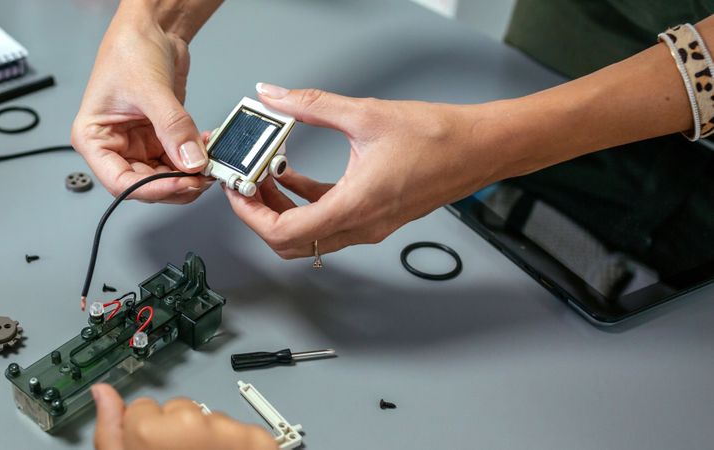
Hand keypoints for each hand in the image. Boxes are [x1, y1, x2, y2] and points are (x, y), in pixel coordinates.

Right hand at [71, 3, 211, 202]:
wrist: (150, 28)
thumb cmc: (129, 49)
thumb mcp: (150, 90)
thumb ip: (172, 128)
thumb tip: (190, 161)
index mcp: (94, 138)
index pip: (120, 182)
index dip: (152, 189)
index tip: (180, 184)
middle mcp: (113, 145)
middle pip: (144, 183)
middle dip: (175, 184)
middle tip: (201, 177)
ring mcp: (137, 142)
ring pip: (164, 176)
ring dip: (188, 174)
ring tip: (208, 163)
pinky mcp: (159, 136)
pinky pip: (178, 159)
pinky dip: (194, 159)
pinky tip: (207, 149)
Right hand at [92, 384, 276, 449]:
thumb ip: (111, 431)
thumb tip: (103, 393)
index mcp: (151, 431)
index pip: (142, 408)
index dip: (146, 435)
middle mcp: (191, 424)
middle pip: (177, 410)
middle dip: (178, 435)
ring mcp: (228, 432)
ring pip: (209, 419)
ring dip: (208, 441)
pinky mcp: (258, 441)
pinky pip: (240, 430)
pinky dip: (237, 448)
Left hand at [225, 83, 498, 258]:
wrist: (482, 148)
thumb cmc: (439, 138)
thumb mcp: (365, 114)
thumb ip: (311, 104)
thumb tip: (275, 96)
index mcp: (356, 206)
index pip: (286, 234)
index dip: (252, 218)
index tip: (239, 194)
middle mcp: (361, 225)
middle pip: (292, 243)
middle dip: (261, 216)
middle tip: (246, 186)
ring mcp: (369, 225)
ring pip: (310, 235)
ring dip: (282, 210)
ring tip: (265, 176)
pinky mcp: (375, 217)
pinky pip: (329, 221)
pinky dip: (305, 203)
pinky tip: (293, 176)